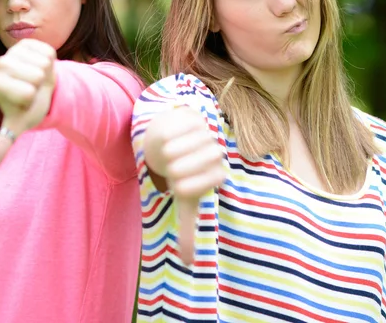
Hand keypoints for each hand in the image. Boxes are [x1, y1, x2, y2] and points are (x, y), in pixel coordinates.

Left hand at [0, 39, 55, 167]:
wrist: (38, 87)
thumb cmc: (27, 106)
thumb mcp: (18, 124)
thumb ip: (3, 142)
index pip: (26, 92)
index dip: (32, 98)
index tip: (25, 98)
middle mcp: (0, 63)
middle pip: (36, 75)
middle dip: (41, 85)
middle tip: (34, 87)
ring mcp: (14, 50)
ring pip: (44, 63)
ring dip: (46, 73)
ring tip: (37, 78)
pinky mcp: (29, 42)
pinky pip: (49, 52)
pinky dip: (50, 61)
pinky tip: (41, 65)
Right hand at [146, 107, 225, 264]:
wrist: (179, 145)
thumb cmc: (182, 176)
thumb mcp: (185, 202)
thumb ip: (188, 231)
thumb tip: (188, 264)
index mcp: (216, 175)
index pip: (209, 181)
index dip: (192, 185)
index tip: (179, 188)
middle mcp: (216, 154)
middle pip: (195, 163)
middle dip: (181, 168)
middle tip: (171, 171)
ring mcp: (206, 135)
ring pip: (187, 146)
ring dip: (175, 152)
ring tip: (169, 156)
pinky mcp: (194, 120)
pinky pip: (180, 130)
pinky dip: (171, 137)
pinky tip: (170, 141)